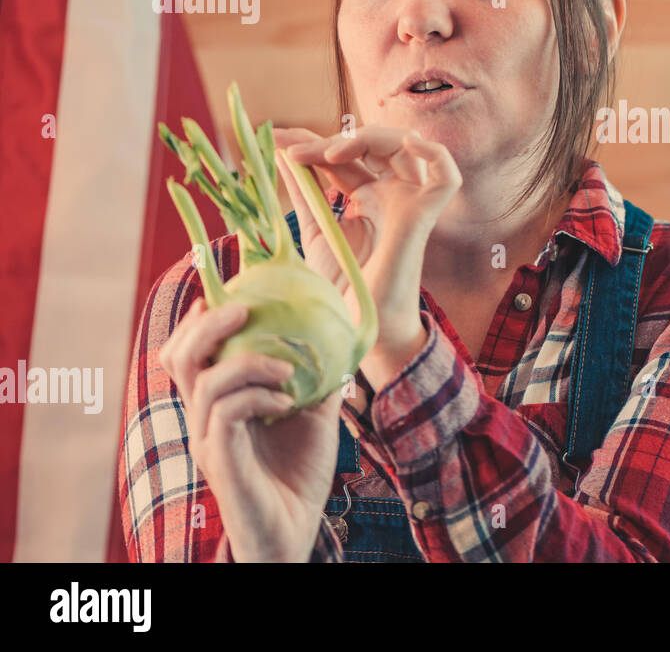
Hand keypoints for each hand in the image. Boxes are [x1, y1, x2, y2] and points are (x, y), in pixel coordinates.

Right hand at [159, 298, 343, 561]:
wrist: (297, 528)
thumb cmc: (300, 473)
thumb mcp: (314, 415)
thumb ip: (316, 379)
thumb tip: (339, 338)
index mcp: (217, 403)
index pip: (187, 353)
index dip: (197, 320)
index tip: (229, 293)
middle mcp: (202, 418)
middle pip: (179, 357)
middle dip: (206, 325)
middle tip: (245, 308)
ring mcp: (207, 439)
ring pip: (204, 381)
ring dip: (248, 362)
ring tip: (287, 368)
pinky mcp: (219, 460)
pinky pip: (226, 413)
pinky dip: (257, 396)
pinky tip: (286, 401)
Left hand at [272, 125, 461, 390]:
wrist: (355, 324)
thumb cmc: (340, 286)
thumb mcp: (314, 228)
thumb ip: (303, 189)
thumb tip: (281, 151)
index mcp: (368, 198)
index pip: (347, 156)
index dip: (315, 145)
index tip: (277, 141)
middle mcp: (392, 196)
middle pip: (374, 146)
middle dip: (334, 142)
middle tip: (296, 151)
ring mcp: (410, 203)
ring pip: (407, 146)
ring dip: (371, 138)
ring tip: (332, 152)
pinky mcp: (423, 216)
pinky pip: (446, 175)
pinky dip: (435, 152)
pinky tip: (408, 142)